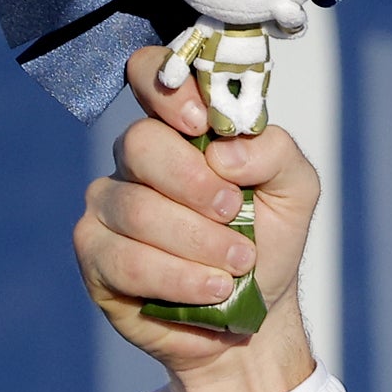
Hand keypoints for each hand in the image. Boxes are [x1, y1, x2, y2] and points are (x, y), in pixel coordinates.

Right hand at [73, 43, 319, 391]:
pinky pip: (127, 259)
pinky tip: (211, 289)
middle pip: (140, 145)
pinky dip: (179, 278)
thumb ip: (275, 153)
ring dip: (199, 242)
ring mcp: (109, 206)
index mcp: (179, 130)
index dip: (168, 92)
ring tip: (237, 265)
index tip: (200, 124)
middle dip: (196, 185)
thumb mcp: (294, 191)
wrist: (255, 313)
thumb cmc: (267, 241)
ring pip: (137, 208)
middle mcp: (137, 161)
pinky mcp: (97, 255)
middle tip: (235, 215)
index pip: (150, 78)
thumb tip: (225, 152)